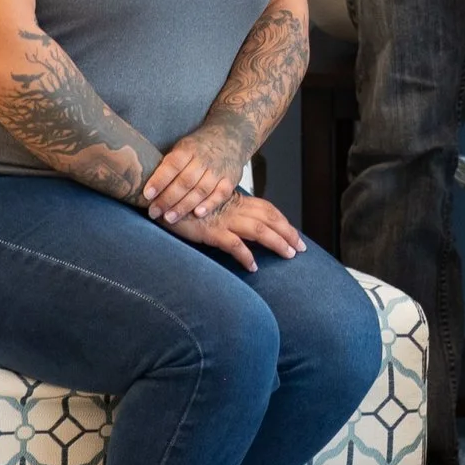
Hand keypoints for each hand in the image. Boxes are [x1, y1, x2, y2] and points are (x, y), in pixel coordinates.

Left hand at [142, 121, 246, 223]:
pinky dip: (209, 204)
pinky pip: (220, 194)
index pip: (172, 165)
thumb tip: (147, 185)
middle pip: (185, 181)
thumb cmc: (198, 146)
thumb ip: (169, 164)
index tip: (147, 195)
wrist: (230, 135)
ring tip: (169, 218)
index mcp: (188, 148)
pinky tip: (197, 214)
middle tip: (154, 212)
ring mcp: (218, 169)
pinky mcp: (230, 179)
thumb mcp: (182, 146)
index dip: (159, 180)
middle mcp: (204, 159)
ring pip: (201, 190)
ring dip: (184, 206)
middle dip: (168, 199)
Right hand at [169, 190, 306, 272]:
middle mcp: (234, 209)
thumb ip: (229, 212)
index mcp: (236, 201)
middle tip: (300, 249)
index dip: (284, 222)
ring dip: (276, 242)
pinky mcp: (210, 231)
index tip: (296, 236)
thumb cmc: (187, 203)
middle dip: (288, 233)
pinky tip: (253, 267)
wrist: (163, 196)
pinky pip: (233, 245)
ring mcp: (223, 220)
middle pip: (269, 219)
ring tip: (288, 255)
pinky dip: (245, 256)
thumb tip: (245, 227)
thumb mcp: (213, 206)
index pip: (268, 210)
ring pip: (258, 230)